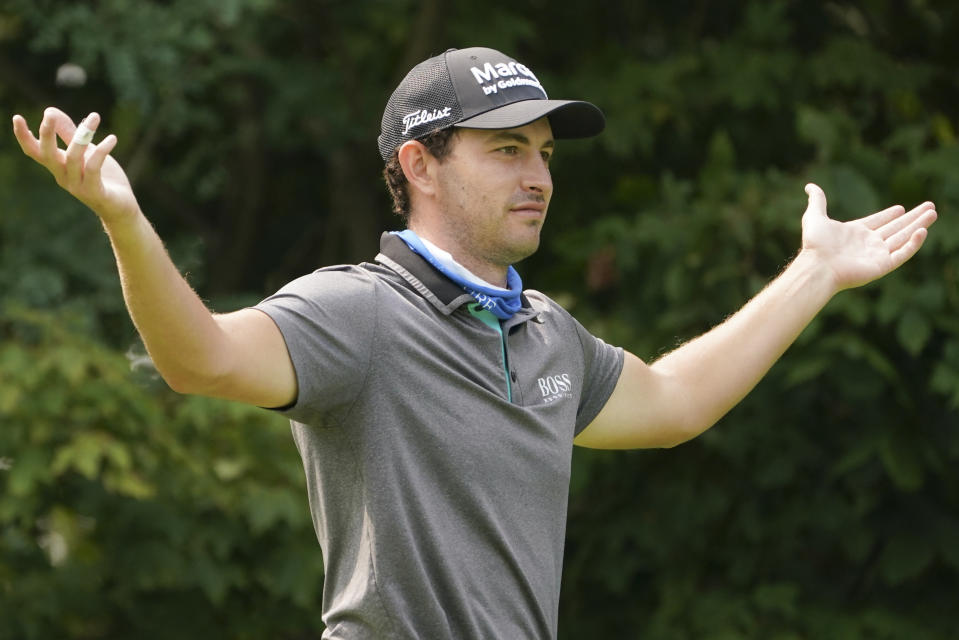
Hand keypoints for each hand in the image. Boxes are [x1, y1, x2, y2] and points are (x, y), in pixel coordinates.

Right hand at [12, 107, 139, 224]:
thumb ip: (69, 133)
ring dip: (83, 135)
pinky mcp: (95, 192)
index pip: (34, 152)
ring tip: (95, 116)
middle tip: (49, 114)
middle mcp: (63, 176)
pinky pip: (93, 168)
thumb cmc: (104, 178)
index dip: (24, 137)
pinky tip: (112, 139)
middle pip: (47, 154)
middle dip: (46, 134)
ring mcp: (78, 186)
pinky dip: (102, 151)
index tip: (17, 117)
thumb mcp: (86, 152)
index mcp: (58, 166)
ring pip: (73, 158)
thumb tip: (50, 110)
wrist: (122, 208)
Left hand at [800, 183, 936, 292]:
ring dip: (918, 225)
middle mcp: (868, 243)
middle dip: (913, 217)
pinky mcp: (882, 266)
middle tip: (930, 206)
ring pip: (903, 237)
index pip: (877, 222)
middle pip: (895, 228)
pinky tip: (922, 231)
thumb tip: (810, 185)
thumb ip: (817, 200)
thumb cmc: (815, 244)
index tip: (901, 208)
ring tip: (933, 213)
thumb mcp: (815, 216)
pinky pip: (902, 253)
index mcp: (855, 232)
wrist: (818, 266)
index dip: (889, 215)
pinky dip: (913, 243)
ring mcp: (876, 255)